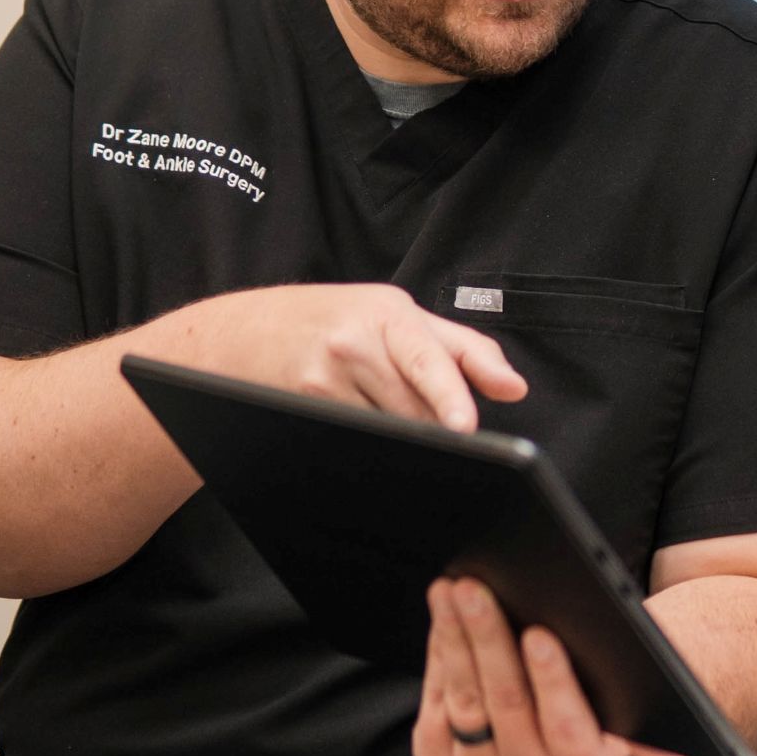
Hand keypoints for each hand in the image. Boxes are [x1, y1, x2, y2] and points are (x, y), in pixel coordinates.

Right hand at [227, 283, 527, 431]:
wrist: (243, 333)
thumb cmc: (333, 321)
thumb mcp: (398, 317)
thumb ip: (464, 349)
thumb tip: (513, 387)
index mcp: (388, 313)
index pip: (428, 358)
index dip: (449, 394)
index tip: (465, 424)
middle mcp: (355, 343)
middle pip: (416, 410)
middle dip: (436, 426)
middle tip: (438, 424)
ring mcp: (324, 379)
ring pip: (390, 431)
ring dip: (404, 437)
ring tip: (384, 408)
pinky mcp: (305, 410)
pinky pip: (357, 440)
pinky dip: (370, 441)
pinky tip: (360, 423)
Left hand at [414, 576, 687, 755]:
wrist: (542, 743)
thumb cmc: (590, 703)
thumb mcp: (619, 712)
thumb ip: (643, 728)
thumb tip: (675, 753)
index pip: (566, 726)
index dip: (552, 680)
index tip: (539, 633)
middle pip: (505, 703)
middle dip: (488, 638)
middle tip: (475, 589)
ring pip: (465, 699)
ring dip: (454, 637)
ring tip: (450, 590)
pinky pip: (436, 705)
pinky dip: (439, 656)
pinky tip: (443, 618)